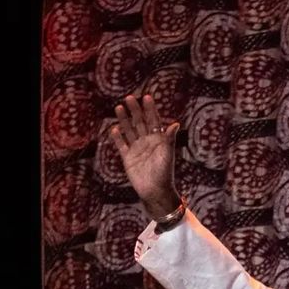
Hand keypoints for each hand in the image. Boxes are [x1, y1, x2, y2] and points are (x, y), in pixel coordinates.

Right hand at [108, 92, 182, 219]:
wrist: (155, 191)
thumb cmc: (164, 173)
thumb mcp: (167, 155)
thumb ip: (169, 139)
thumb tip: (175, 123)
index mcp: (158, 140)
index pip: (154, 121)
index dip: (150, 109)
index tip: (147, 97)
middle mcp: (147, 142)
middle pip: (140, 122)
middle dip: (135, 110)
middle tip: (130, 97)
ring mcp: (137, 149)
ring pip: (129, 130)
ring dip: (124, 119)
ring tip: (119, 107)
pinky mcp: (127, 158)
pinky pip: (121, 145)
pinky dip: (117, 137)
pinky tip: (113, 128)